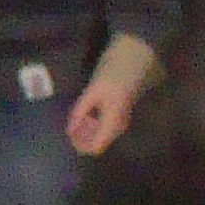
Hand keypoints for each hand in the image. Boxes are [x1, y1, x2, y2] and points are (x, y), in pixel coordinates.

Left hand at [66, 34, 160, 157]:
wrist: (134, 58)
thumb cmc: (113, 71)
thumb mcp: (93, 90)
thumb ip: (80, 110)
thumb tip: (70, 129)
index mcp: (113, 121)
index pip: (96, 147)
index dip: (80, 145)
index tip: (70, 133)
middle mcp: (119, 125)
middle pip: (99, 143)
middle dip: (82, 138)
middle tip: (70, 125)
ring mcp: (121, 120)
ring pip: (102, 136)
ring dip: (87, 131)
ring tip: (77, 118)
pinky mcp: (120, 114)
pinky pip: (105, 127)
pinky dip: (93, 124)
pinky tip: (86, 113)